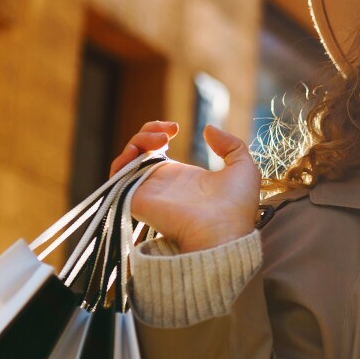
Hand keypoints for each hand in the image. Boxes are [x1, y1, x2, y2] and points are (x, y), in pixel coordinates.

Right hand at [109, 121, 261, 251]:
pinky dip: (121, 160)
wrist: (225, 231)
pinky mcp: (137, 199)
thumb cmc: (237, 207)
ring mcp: (148, 190)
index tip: (175, 128)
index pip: (156, 149)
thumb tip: (208, 129)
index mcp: (180, 176)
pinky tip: (141, 151)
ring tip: (161, 139)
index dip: (158, 131)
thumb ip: (231, 145)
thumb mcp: (243, 167)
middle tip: (168, 132)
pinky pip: (116, 178)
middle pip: (137, 151)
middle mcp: (160, 183)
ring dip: (137, 141)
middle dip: (147, 131)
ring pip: (125, 160)